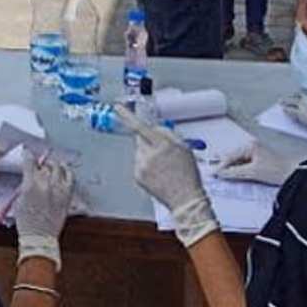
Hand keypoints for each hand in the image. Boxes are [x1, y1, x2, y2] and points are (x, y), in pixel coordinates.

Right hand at [13, 152, 74, 271]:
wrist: (39, 237)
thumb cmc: (26, 222)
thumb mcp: (19, 200)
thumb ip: (25, 184)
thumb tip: (30, 174)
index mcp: (30, 185)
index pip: (30, 162)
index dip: (28, 155)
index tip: (27, 152)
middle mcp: (46, 184)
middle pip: (45, 164)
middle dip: (41, 164)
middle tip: (39, 167)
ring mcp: (58, 189)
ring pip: (58, 167)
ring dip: (52, 166)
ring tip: (50, 168)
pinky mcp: (67, 195)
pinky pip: (70, 176)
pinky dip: (67, 171)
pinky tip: (64, 170)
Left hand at [115, 105, 218, 247]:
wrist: (185, 198)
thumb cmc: (187, 174)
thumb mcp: (184, 148)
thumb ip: (168, 134)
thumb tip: (155, 127)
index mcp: (162, 145)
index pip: (140, 126)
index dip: (127, 115)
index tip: (118, 107)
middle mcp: (148, 155)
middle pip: (140, 139)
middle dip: (147, 140)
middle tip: (162, 151)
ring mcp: (141, 166)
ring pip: (140, 151)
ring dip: (148, 154)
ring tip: (163, 167)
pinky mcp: (137, 176)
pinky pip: (139, 164)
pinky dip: (146, 165)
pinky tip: (158, 174)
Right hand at [213, 141, 294, 185]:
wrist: (294, 175)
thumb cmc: (278, 170)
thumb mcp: (253, 172)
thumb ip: (235, 172)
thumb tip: (222, 173)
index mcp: (251, 145)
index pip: (230, 156)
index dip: (221, 166)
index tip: (214, 174)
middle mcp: (253, 146)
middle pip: (233, 156)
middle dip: (224, 164)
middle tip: (214, 172)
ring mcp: (257, 152)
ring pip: (238, 160)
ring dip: (231, 167)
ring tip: (222, 174)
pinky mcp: (260, 159)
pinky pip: (244, 163)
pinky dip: (238, 168)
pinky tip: (235, 174)